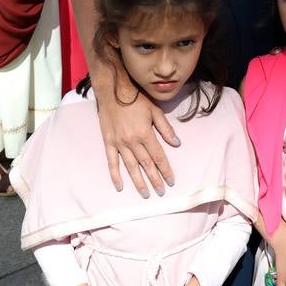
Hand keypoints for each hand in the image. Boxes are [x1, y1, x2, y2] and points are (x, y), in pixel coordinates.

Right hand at [95, 77, 178, 195]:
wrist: (113, 91)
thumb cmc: (136, 99)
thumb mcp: (155, 110)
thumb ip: (165, 128)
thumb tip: (177, 143)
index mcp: (145, 134)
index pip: (158, 156)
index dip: (165, 169)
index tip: (171, 181)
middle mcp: (132, 141)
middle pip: (146, 164)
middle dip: (154, 179)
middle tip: (161, 192)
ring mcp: (119, 143)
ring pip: (130, 167)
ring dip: (138, 181)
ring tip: (145, 193)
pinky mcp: (108, 143)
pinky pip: (112, 162)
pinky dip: (115, 175)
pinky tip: (120, 186)